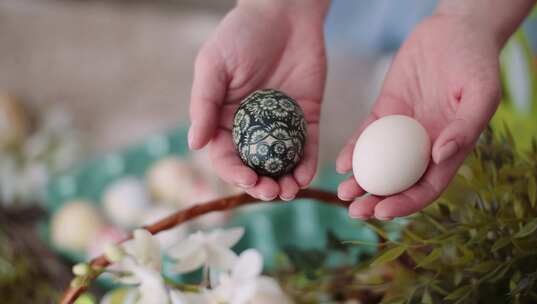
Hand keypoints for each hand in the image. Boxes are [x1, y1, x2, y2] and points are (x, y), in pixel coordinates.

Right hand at [188, 2, 327, 200]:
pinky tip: (307, 176)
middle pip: (254, 167)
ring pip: (281, 164)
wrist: (285, 11)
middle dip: (261, 186)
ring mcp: (281, 126)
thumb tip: (194, 144)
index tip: (247, 181)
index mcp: (224, 119)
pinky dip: (307, 165)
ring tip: (290, 192)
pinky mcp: (307, 118)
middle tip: (272, 193)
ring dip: (284, 183)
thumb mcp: (215, 64)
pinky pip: (307, 148)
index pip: (225, 156)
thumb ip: (204, 103)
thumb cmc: (242, 34)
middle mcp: (252, 128)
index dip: (234, 174)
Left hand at [336, 15, 501, 219]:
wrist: (455, 30)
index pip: (426, 187)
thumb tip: (440, 157)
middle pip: (398, 184)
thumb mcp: (482, 94)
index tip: (383, 211)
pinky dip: (354, 151)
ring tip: (343, 193)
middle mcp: (424, 147)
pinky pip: (366, 135)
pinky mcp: (384, 111)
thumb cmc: (476, 62)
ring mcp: (402, 131)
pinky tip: (340, 163)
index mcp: (450, 150)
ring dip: (361, 182)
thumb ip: (465, 127)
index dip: (406, 203)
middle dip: (376, 202)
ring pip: (378, 164)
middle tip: (355, 212)